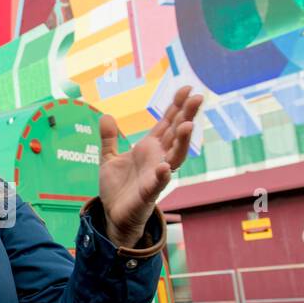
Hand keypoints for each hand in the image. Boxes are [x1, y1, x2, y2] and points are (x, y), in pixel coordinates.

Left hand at [98, 85, 202, 247]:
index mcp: (149, 148)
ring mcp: (156, 175)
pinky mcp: (149, 193)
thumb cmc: (117, 187)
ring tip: (188, 124)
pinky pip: (158, 183)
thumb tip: (106, 116)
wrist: (113, 214)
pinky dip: (162, 175)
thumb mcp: (108, 158)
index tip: (186, 88)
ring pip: (175, 156)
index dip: (176, 106)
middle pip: (176, 134)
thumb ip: (109, 138)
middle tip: (197, 97)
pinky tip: (165, 166)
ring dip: (183, 141)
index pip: (166, 123)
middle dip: (187, 115)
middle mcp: (157, 158)